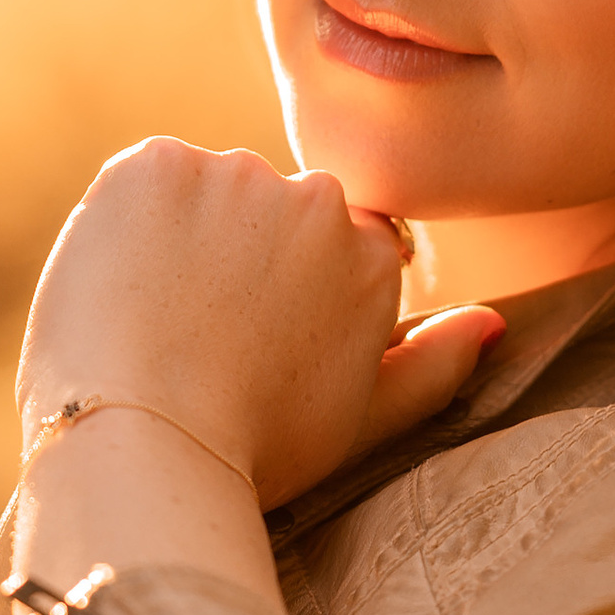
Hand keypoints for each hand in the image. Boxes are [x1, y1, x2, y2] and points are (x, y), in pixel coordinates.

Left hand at [17, 140, 501, 509]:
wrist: (148, 443)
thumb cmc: (256, 450)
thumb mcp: (363, 421)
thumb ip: (433, 366)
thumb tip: (493, 324)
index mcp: (368, 253)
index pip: (328, 239)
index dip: (282, 290)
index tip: (249, 341)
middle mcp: (315, 198)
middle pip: (268, 209)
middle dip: (238, 254)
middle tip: (197, 335)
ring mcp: (233, 173)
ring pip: (204, 191)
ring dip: (182, 235)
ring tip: (154, 318)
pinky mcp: (155, 165)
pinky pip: (144, 181)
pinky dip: (128, 223)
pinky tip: (121, 288)